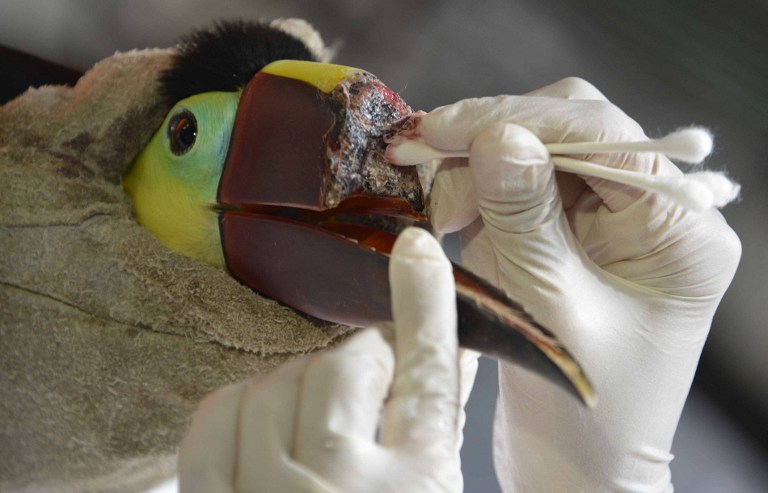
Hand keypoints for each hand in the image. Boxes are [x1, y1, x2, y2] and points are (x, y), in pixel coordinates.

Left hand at [178, 227, 473, 492]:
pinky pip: (217, 416)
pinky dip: (240, 407)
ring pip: (277, 382)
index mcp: (420, 487)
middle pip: (343, 367)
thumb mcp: (434, 490)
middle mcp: (345, 491)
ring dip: (300, 388)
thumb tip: (445, 348)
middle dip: (356, 368)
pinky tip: (264, 429)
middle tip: (365, 395)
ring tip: (319, 425)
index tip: (418, 248)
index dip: (425, 304)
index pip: (429, 375)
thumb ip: (438, 422)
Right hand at [390, 78, 740, 490]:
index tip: (443, 128)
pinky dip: (475, 194)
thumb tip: (496, 133)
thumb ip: (524, 216)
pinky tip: (448, 216)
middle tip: (425, 160)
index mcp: (677, 230)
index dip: (520, 117)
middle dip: (493, 140)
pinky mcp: (565, 237)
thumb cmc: (585, 409)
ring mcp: (604, 223)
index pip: (605, 136)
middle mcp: (649, 214)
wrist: (578, 469)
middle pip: (570, 132)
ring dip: (476, 170)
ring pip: (535, 154)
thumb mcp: (552, 306)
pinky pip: (515, 190)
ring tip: (436, 212)